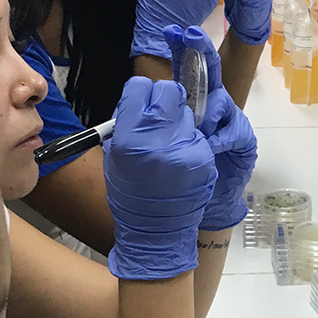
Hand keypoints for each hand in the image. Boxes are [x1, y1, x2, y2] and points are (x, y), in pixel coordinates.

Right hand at [104, 77, 217, 279]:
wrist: (156, 229)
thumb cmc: (131, 194)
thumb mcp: (115, 157)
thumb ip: (126, 124)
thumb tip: (137, 100)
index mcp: (130, 138)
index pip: (140, 88)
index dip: (142, 93)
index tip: (143, 100)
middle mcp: (158, 139)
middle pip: (169, 92)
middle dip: (166, 99)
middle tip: (163, 114)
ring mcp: (184, 148)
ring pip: (187, 113)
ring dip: (180, 122)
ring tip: (171, 145)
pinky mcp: (203, 158)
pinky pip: (198, 136)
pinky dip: (191, 142)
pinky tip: (182, 159)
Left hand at [164, 25, 257, 231]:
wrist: (201, 207)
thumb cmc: (179, 175)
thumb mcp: (159, 142)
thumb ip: (154, 118)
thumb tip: (144, 93)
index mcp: (187, 102)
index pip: (183, 69)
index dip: (179, 49)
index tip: (169, 32)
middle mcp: (208, 105)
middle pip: (208, 70)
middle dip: (201, 50)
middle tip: (191, 35)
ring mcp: (227, 120)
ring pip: (220, 100)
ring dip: (205, 114)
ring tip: (195, 132)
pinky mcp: (243, 138)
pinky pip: (234, 128)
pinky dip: (221, 136)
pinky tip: (210, 146)